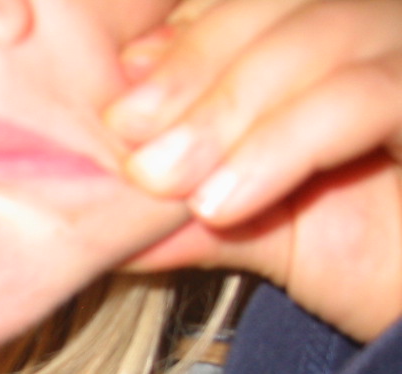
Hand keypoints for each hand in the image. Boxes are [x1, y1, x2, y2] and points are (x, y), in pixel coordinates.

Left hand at [106, 0, 401, 343]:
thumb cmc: (361, 258)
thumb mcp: (250, 225)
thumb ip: (179, 205)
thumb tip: (90, 206)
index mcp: (325, 43)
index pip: (242, 9)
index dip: (176, 49)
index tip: (116, 113)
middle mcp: (377, 32)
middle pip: (277, 4)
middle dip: (190, 74)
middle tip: (131, 150)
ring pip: (321, 35)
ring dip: (225, 111)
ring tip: (166, 183)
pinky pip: (364, 97)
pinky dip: (281, 145)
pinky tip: (223, 203)